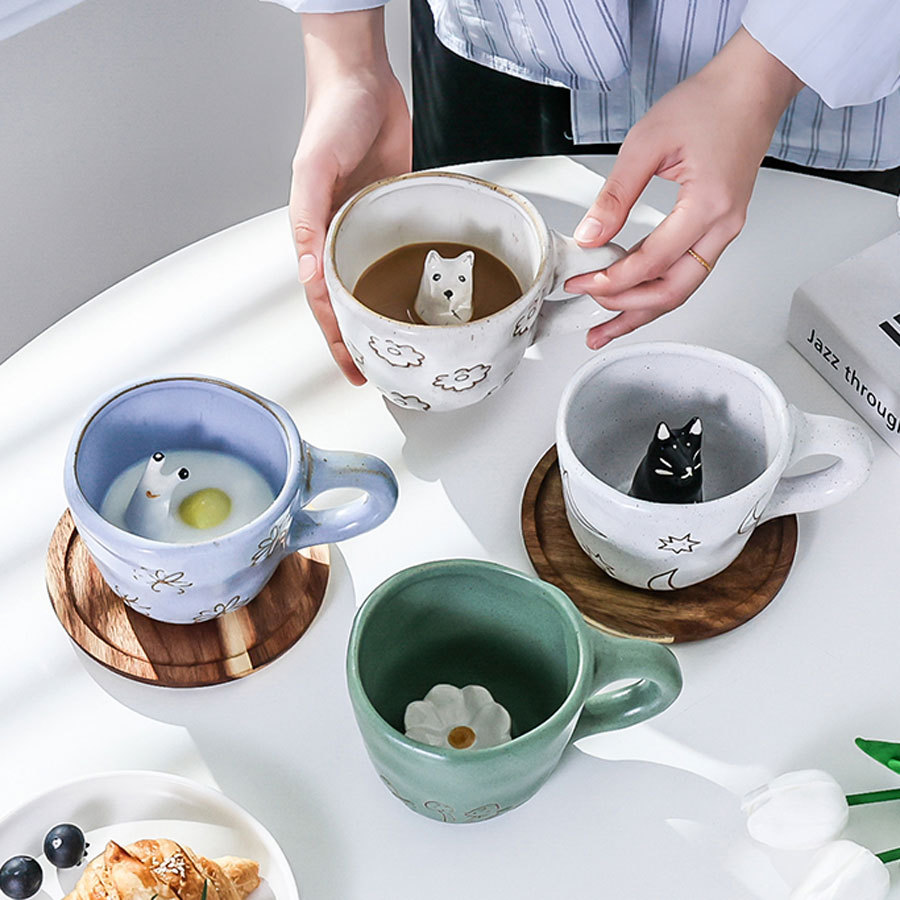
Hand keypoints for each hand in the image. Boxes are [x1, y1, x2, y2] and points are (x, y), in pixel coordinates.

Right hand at [291, 10, 410, 382]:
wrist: (363, 81)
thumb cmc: (331, 118)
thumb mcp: (314, 168)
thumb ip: (308, 219)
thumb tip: (310, 273)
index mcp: (315, 235)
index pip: (325, 301)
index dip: (337, 339)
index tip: (354, 370)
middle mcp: (340, 238)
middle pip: (349, 302)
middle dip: (360, 341)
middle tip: (379, 374)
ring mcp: (367, 228)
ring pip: (372, 284)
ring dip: (381, 317)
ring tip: (399, 349)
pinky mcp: (393, 214)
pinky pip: (398, 255)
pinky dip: (404, 280)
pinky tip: (417, 298)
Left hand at [564, 26, 803, 348]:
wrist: (751, 87)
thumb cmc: (709, 103)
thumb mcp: (647, 143)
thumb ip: (615, 196)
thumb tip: (591, 236)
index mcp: (708, 205)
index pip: (651, 262)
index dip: (611, 280)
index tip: (581, 282)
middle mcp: (723, 226)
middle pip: (672, 292)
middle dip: (627, 312)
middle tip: (592, 322)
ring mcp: (725, 231)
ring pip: (681, 290)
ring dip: (642, 311)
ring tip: (606, 328)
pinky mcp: (719, 229)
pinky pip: (686, 272)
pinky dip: (656, 290)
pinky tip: (630, 296)